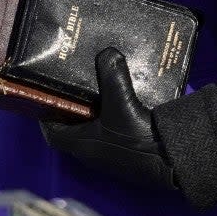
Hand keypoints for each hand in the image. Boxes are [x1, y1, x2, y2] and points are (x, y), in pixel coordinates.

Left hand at [42, 49, 176, 188]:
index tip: (48, 97)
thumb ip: (112, 75)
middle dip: (73, 110)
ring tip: (99, 91)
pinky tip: (123, 104)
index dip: (46, 115)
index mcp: (81, 144)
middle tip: (76, 88)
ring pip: (93, 133)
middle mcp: (92, 154)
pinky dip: (110, 120)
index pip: (52, 132)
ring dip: (94, 115)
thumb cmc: (136, 138)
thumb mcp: (121, 101)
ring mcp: (110, 158)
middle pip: (73, 130)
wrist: (169, 162)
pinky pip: (110, 136)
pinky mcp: (126, 156)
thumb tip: (108, 52)